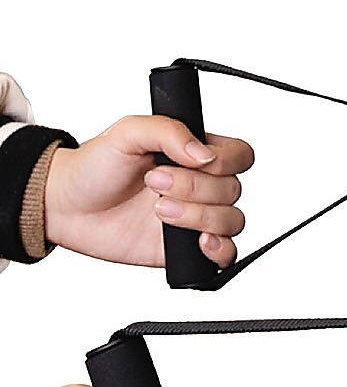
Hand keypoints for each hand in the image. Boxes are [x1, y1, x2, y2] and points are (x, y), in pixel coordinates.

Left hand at [44, 116, 253, 268]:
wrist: (65, 206)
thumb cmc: (95, 165)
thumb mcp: (128, 132)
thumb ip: (169, 131)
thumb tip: (204, 154)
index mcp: (196, 154)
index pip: (239, 156)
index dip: (224, 162)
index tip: (190, 162)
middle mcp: (202, 185)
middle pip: (234, 190)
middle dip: (195, 189)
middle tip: (154, 183)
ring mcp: (196, 217)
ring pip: (231, 221)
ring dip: (199, 216)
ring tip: (159, 211)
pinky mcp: (186, 248)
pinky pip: (225, 255)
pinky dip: (219, 250)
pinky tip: (197, 242)